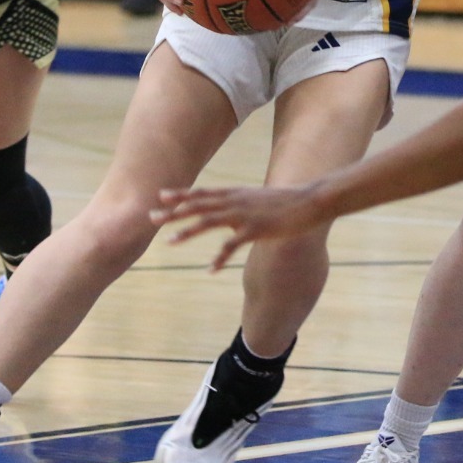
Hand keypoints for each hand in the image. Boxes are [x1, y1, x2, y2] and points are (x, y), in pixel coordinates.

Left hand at [152, 183, 332, 271]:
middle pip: (198, 206)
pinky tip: (210, 269)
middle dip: (174, 212)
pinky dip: (220, 257)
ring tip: (170, 242)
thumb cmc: (285, 202)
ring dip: (187, 232)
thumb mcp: (257, 199)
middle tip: (152, 218)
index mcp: (234, 193)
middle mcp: (235, 201)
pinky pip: (232, 246)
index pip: (202, 192)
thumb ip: (240, 204)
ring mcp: (244, 215)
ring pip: (208, 222)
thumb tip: (228, 211)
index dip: (181, 194)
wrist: (310, 201)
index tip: (160, 196)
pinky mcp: (256, 229)